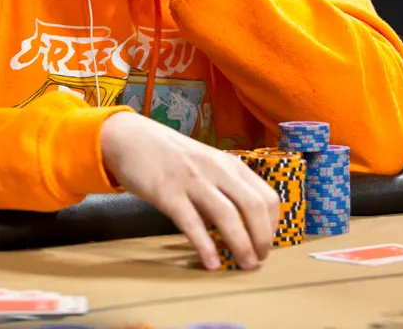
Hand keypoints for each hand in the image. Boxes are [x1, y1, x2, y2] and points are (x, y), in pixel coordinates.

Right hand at [100, 111, 278, 269]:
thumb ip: (223, 187)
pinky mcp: (167, 192)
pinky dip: (205, 247)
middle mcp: (215, 169)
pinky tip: (210, 263)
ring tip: (245, 264)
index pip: (266, 196)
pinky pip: (192, 223)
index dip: (272, 225)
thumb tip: (239, 225)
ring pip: (227, 215)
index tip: (267, 242)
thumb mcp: (205, 163)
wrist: (129, 138)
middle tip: (260, 259)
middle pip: (253, 206)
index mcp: (229, 164)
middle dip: (262, 238)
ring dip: (241, 245)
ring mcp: (192, 180)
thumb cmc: (169, 155)